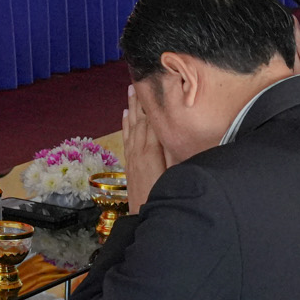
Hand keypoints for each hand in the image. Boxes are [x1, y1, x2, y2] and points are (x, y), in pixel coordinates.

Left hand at [122, 83, 166, 213]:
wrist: (142, 220)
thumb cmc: (162, 198)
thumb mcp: (174, 175)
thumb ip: (174, 153)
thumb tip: (175, 131)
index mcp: (151, 151)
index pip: (152, 121)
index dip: (153, 103)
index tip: (154, 85)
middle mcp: (139, 150)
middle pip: (140, 119)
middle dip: (141, 100)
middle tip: (140, 79)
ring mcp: (132, 156)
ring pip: (131, 125)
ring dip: (131, 107)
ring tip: (131, 90)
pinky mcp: (128, 163)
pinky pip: (126, 137)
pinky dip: (124, 123)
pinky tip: (124, 113)